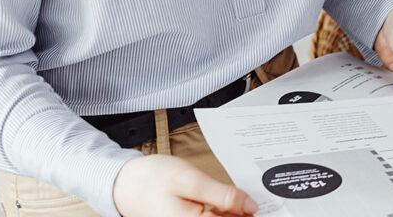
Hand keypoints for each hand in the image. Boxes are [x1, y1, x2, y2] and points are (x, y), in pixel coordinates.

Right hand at [113, 154, 257, 215]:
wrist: (125, 184)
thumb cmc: (153, 180)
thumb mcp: (191, 181)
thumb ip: (222, 195)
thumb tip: (250, 207)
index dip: (251, 214)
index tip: (267, 206)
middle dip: (243, 213)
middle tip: (257, 201)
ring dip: (235, 212)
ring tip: (246, 201)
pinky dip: (225, 212)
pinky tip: (232, 203)